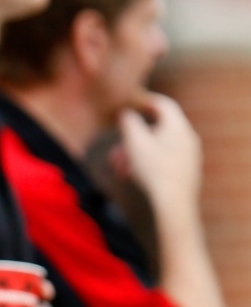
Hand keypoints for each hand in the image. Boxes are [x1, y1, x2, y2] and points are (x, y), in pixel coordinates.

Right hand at [117, 93, 201, 209]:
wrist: (174, 204)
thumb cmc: (154, 171)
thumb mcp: (134, 142)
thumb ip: (129, 123)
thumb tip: (127, 113)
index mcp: (178, 125)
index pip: (162, 104)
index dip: (144, 101)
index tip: (130, 104)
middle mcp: (187, 137)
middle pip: (158, 130)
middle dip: (133, 138)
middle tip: (117, 150)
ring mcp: (189, 155)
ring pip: (159, 147)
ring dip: (137, 154)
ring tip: (121, 168)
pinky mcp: (187, 172)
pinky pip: (165, 161)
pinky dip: (149, 164)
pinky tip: (135, 177)